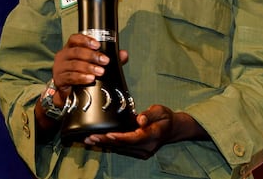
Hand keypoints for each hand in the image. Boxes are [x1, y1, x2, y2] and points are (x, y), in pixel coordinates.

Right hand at [35, 34, 127, 135]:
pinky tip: (90, 79)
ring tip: (100, 71)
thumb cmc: (82, 75)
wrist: (70, 94)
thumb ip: (110, 58)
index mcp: (70, 48)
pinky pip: (70, 77)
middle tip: (105, 61)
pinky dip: (81, 77)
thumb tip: (123, 54)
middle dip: (92, 56)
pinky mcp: (59, 80)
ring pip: (74, 64)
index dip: (86, 40)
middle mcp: (63, 56)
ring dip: (88, 67)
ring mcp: (59, 67)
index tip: (98, 45)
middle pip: (76, 51)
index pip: (74, 39)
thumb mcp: (95, 64)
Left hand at [82, 105, 207, 158]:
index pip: (134, 138)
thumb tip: (139, 119)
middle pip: (123, 145)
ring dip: (105, 144)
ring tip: (89, 140)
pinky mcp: (138, 152)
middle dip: (106, 141)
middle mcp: (146, 146)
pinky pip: (122, 149)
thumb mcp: (160, 111)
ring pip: (120, 148)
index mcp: (152, 135)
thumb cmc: (165, 117)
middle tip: (90, 137)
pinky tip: (98, 142)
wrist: (172, 129)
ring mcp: (142, 151)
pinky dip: (109, 145)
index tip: (108, 134)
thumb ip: (149, 114)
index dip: (120, 137)